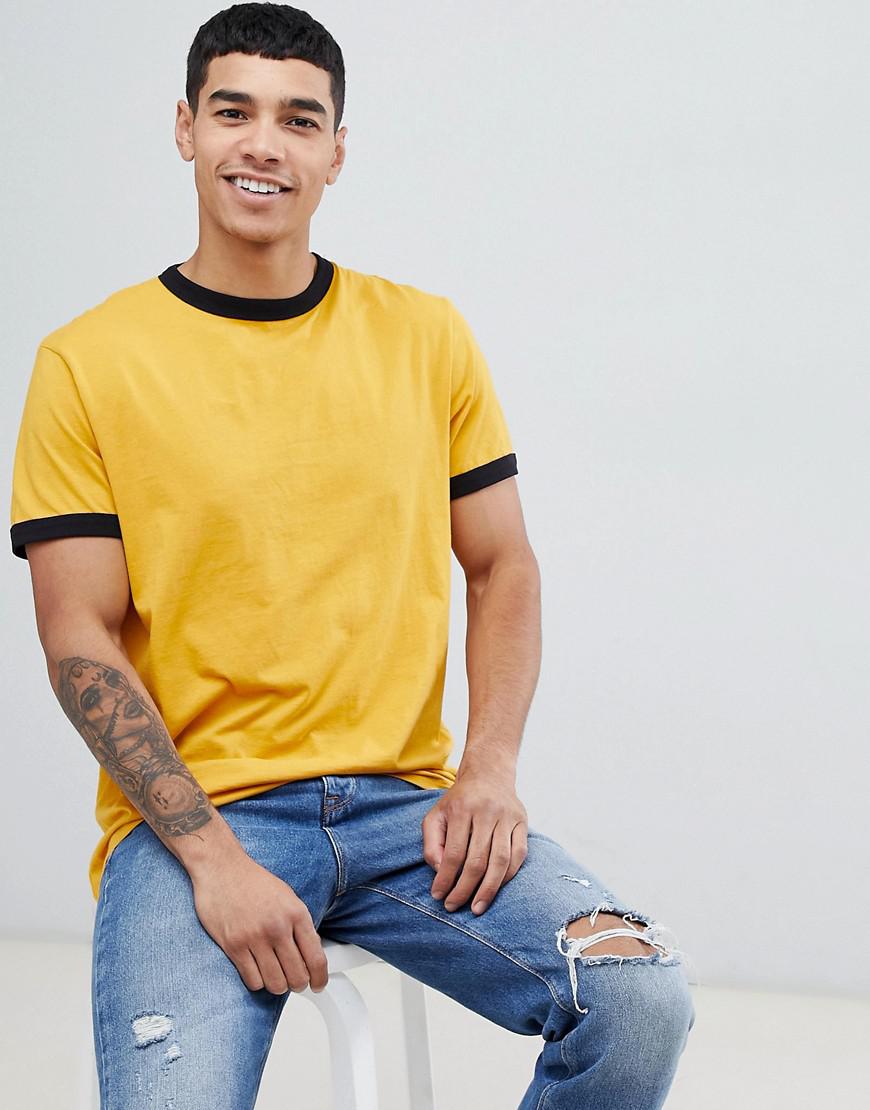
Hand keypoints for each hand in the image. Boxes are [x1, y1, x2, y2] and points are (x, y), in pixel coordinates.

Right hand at [191, 851, 328, 995]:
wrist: (222, 868)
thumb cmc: (253, 881)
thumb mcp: (287, 896)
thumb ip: (300, 924)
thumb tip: (311, 953)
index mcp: (296, 913)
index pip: (316, 958)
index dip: (320, 978)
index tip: (318, 985)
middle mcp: (278, 927)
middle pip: (297, 976)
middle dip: (298, 984)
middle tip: (294, 981)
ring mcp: (255, 938)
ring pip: (276, 984)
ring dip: (278, 985)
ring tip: (275, 976)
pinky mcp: (234, 946)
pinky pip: (253, 981)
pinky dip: (257, 982)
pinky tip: (257, 970)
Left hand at [423, 769, 527, 914]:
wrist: (488, 775)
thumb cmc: (458, 801)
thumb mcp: (436, 815)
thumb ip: (431, 843)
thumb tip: (439, 871)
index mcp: (462, 808)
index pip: (454, 852)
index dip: (446, 878)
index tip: (438, 895)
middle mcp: (486, 811)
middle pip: (477, 860)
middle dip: (464, 889)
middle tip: (454, 906)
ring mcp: (507, 817)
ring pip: (500, 861)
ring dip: (488, 889)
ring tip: (477, 907)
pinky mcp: (522, 822)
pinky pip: (518, 855)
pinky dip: (507, 876)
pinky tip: (495, 889)